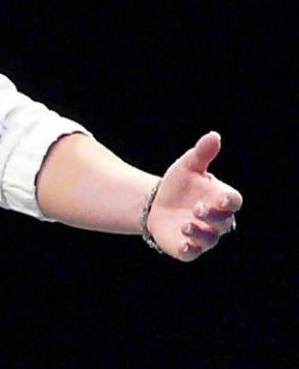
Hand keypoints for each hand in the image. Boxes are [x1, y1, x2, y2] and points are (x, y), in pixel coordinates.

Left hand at [146, 131, 242, 260]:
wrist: (155, 202)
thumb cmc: (179, 184)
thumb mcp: (187, 166)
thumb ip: (201, 153)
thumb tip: (214, 135)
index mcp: (219, 199)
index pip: (233, 202)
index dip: (229, 202)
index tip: (220, 199)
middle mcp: (216, 220)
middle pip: (223, 222)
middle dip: (211, 216)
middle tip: (197, 208)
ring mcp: (203, 236)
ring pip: (208, 239)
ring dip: (199, 233)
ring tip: (185, 225)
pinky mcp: (187, 248)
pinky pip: (191, 253)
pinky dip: (188, 249)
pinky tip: (182, 243)